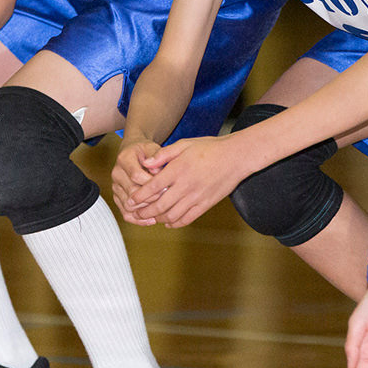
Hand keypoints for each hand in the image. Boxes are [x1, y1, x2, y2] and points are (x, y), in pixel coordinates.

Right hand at [111, 137, 163, 223]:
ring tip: (161, 210)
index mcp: (124, 159)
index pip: (136, 175)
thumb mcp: (152, 147)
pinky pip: (125, 213)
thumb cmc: (144, 150)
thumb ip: (156, 156)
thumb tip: (157, 172)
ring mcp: (116, 187)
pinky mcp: (117, 197)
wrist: (132, 151)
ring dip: (146, 210)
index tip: (167, 186)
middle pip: (132, 193)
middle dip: (151, 198)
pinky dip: (139, 219)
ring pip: (129, 206)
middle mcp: (116, 173)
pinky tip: (151, 219)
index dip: (152, 184)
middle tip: (167, 199)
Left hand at [129, 136, 247, 227]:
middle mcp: (186, 186)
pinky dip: (175, 223)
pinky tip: (168, 222)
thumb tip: (146, 163)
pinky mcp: (206, 204)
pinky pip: (187, 218)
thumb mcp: (185, 144)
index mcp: (178, 170)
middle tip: (135, 214)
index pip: (152, 187)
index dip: (139, 196)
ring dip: (158, 219)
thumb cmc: (210, 147)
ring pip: (172, 215)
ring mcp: (196, 197)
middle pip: (159, 205)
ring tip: (150, 219)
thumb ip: (164, 154)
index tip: (131, 200)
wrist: (236, 157)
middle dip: (144, 212)